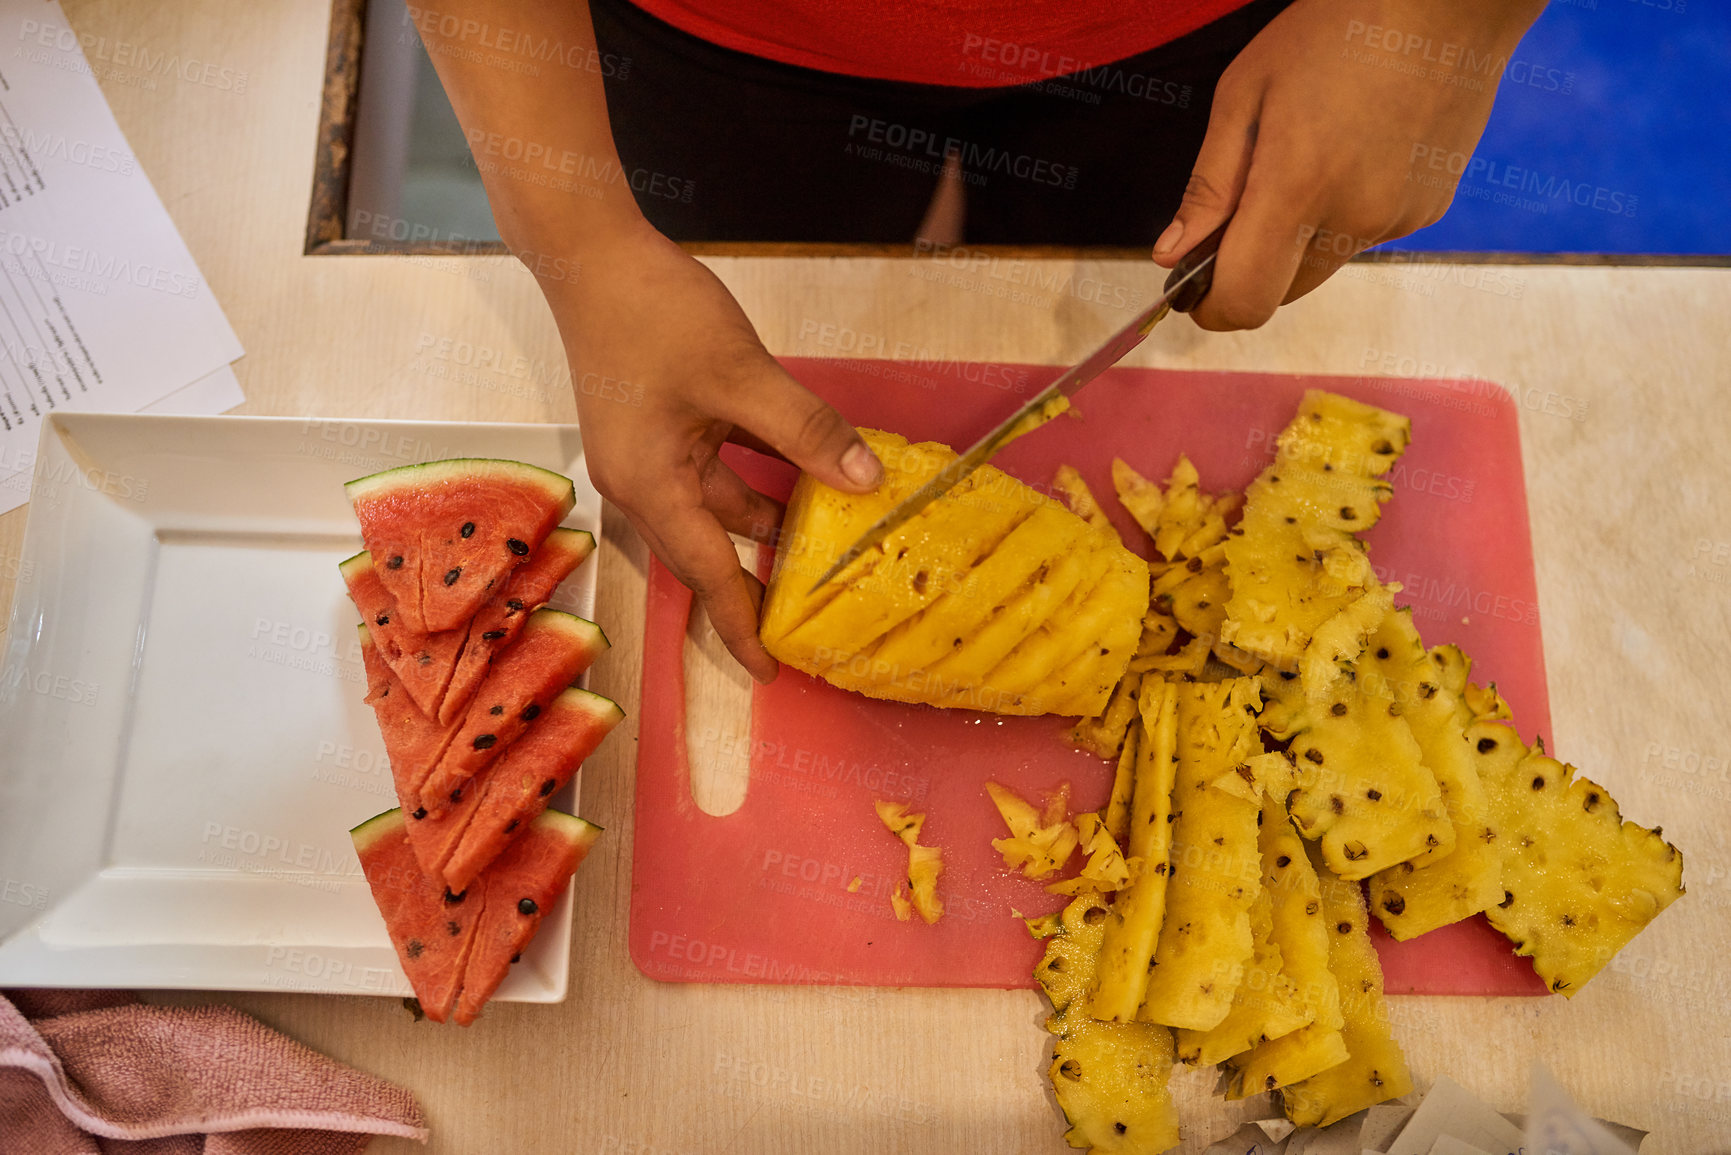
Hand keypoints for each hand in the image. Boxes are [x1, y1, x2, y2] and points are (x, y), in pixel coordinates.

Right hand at [543, 220, 882, 681]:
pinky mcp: (662, 424)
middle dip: (758, 584)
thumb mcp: (741, 375)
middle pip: (709, 551)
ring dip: (768, 525)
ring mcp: (651, 454)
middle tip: (811, 617)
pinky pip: (719, 467)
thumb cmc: (653, 313)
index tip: (773, 670)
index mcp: (651, 487)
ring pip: (720, 505)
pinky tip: (808, 476)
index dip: (742, 625)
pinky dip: (759, 476)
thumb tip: (866, 483)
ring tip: (827, 549)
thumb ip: (806, 431)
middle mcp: (644, 483)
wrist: (591, 252)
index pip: (708, 575)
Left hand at [1152, 0, 1544, 329]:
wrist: (1449, 0)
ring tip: (1306, 161)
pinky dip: (1342, 217)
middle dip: (1250, 270)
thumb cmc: (1336, 29)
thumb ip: (1208, 184)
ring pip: (1322, 267)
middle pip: (1281, 294)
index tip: (1192, 290)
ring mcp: (1397, 219)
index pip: (1246, 300)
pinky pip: (1364, 237)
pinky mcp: (1427, 210)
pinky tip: (1352, 154)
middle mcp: (1353, 217)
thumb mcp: (1245, 92)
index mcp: (1297, 187)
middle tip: (1240, 210)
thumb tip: (1172, 254)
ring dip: (1297, 242)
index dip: (1211, 307)